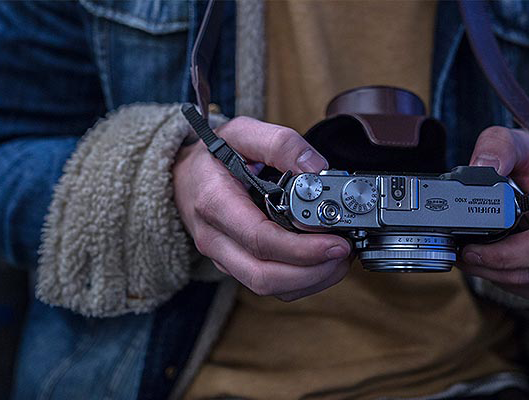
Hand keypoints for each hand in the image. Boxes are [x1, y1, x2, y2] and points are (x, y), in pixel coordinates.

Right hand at [172, 116, 351, 300]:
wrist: (183, 177)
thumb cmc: (212, 155)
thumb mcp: (241, 132)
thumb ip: (279, 142)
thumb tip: (316, 168)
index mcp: (215, 203)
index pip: (260, 239)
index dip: (302, 249)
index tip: (336, 242)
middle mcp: (215, 238)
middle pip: (264, 276)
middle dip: (312, 272)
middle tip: (344, 253)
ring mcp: (223, 257)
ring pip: (268, 288)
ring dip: (310, 280)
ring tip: (339, 258)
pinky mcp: (234, 267)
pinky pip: (269, 286)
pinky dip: (301, 281)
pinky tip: (322, 263)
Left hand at [457, 127, 528, 302]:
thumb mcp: (515, 145)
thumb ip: (498, 146)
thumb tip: (482, 167)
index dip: (500, 255)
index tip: (468, 247)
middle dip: (488, 267)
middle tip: (459, 254)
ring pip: (528, 286)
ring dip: (492, 276)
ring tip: (470, 256)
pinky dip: (505, 281)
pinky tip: (491, 263)